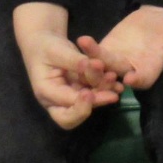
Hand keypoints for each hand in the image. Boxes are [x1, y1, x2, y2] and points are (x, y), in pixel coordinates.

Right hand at [12, 2, 122, 128]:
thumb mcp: (56, 50)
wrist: (46, 44)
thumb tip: (88, 64)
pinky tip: (118, 83)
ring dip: (103, 94)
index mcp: (45, 92)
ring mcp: (70, 98)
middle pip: (72, 118)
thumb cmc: (46, 47)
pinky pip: (95, 94)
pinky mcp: (81, 92)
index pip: (62, 104)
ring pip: (88, 105)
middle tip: (112, 96)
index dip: (78, 102)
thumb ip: (72, 60)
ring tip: (114, 79)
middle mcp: (57, 101)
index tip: (89, 93)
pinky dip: (106, 88)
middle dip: (92, 107)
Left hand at [79, 4, 162, 91]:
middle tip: (97, 66)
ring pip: (103, 69)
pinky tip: (82, 41)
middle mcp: (133, 70)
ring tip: (86, 52)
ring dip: (93, 63)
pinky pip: (95, 55)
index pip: (145, 78)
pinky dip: (89, 51)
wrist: (157, 19)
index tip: (130, 79)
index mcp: (151, 68)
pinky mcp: (107, 51)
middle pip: (119, 77)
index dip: (139, 79)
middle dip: (107, 74)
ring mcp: (117, 62)